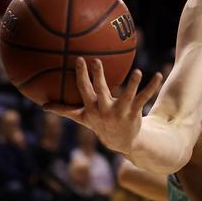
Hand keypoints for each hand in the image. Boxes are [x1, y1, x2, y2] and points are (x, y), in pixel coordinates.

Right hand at [44, 57, 162, 154]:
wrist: (120, 141)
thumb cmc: (100, 124)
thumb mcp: (82, 118)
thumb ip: (64, 110)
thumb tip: (43, 105)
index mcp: (91, 107)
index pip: (84, 89)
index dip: (81, 75)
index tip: (79, 59)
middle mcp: (105, 109)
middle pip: (101, 90)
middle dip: (98, 76)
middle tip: (97, 60)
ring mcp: (121, 111)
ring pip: (127, 95)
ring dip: (132, 83)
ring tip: (137, 71)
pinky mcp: (135, 112)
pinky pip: (144, 98)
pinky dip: (151, 86)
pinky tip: (157, 74)